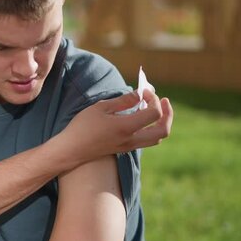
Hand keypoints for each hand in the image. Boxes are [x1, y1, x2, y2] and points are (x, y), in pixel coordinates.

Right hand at [58, 89, 172, 166]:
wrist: (72, 149)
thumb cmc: (82, 126)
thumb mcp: (101, 107)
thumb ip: (123, 100)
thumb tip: (140, 94)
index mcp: (126, 127)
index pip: (154, 113)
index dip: (154, 99)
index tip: (144, 91)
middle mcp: (131, 139)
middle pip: (163, 130)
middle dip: (168, 114)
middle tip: (163, 100)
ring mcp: (129, 146)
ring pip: (157, 138)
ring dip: (161, 123)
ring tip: (154, 108)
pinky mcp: (125, 148)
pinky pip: (146, 140)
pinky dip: (150, 128)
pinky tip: (141, 117)